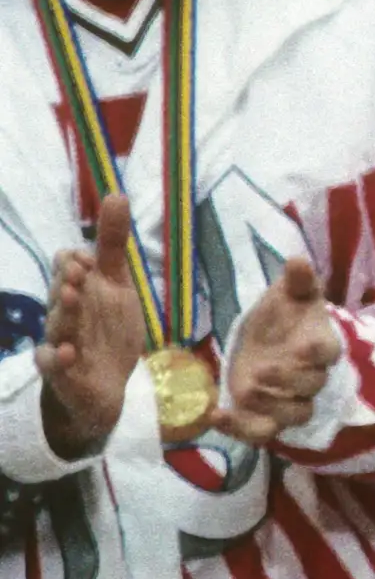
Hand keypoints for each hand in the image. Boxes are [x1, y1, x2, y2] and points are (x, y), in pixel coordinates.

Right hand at [36, 193, 146, 459]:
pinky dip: (58, 358)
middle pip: (61, 293)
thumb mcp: (116, 284)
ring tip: (72, 297)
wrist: (105, 384)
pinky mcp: (65, 372)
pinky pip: (54, 365)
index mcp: (77, 289)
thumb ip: (113, 244)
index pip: (67, 268)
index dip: (74, 261)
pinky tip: (67, 353)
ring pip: (58, 325)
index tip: (87, 256)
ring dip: (64, 311)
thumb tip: (116, 194)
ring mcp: (62, 341)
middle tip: (78, 269)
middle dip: (67, 280)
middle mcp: (65, 313)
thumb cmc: (105, 327)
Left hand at [220, 255, 338, 446]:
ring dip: (271, 405)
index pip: (328, 353)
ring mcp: (288, 401)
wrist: (268, 341)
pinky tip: (215, 415)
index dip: (317, 354)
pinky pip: (260, 433)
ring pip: (294, 415)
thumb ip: (297, 282)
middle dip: (287, 380)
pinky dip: (239, 430)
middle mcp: (310, 378)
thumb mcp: (289, 294)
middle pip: (311, 387)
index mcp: (320, 345)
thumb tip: (298, 261)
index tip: (300, 347)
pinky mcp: (264, 416)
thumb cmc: (283, 316)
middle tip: (260, 368)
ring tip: (245, 389)